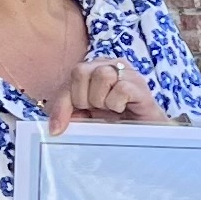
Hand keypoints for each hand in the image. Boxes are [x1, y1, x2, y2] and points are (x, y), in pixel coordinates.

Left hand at [43, 58, 167, 134]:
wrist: (146, 134)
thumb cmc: (116, 122)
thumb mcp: (86, 117)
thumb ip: (70, 113)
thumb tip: (53, 126)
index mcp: (94, 69)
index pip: (71, 76)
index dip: (62, 103)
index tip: (58, 129)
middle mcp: (110, 65)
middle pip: (81, 71)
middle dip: (83, 99)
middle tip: (96, 111)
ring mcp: (128, 72)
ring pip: (101, 75)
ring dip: (101, 100)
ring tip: (111, 110)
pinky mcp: (141, 85)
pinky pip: (121, 88)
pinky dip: (117, 103)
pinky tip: (123, 109)